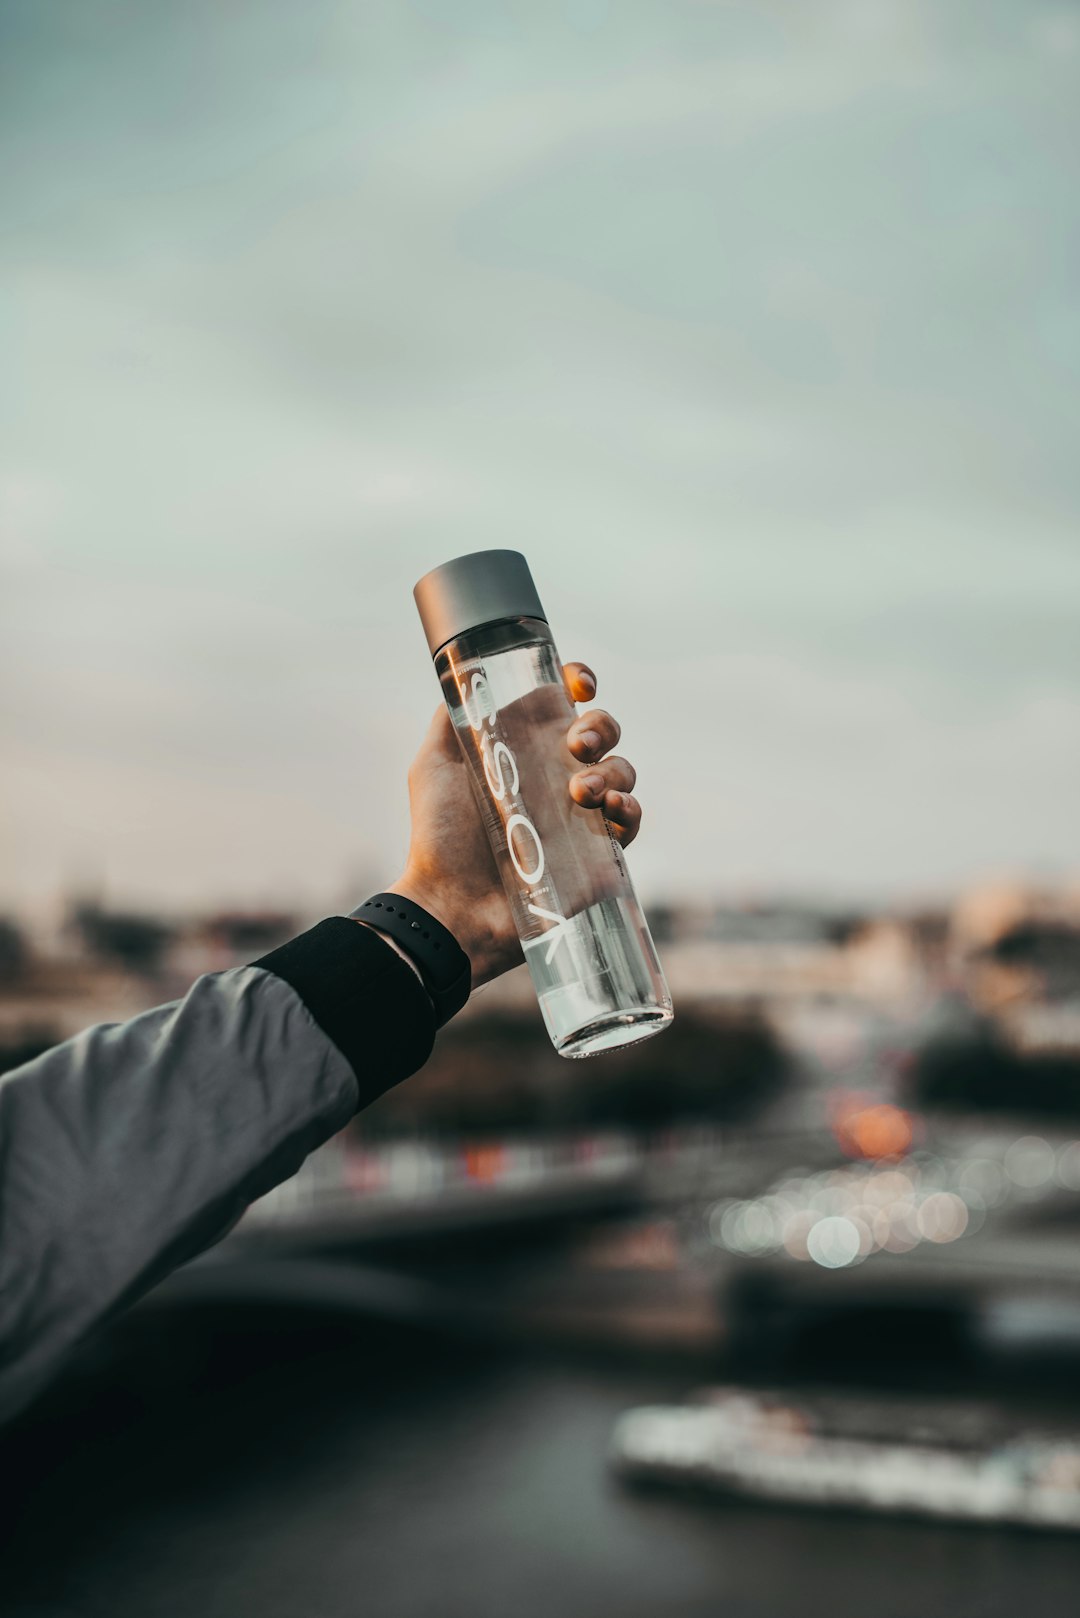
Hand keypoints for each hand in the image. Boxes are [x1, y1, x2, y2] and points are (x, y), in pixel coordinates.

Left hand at [382, 662, 641, 987]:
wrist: (452, 905)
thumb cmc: (438, 838)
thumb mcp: (433, 766)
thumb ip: (448, 721)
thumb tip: (462, 678)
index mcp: (526, 748)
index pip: (567, 703)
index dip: (580, 683)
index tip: (579, 684)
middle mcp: (557, 775)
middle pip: (604, 732)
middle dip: (601, 726)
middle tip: (576, 744)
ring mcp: (580, 814)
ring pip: (622, 771)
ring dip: (611, 771)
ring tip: (579, 793)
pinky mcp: (596, 854)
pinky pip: (631, 820)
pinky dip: (630, 809)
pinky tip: (609, 811)